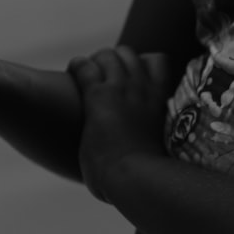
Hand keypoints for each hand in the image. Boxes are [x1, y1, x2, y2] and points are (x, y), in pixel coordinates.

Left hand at [68, 46, 171, 201]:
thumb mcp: (157, 157)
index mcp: (161, 102)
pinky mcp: (98, 97)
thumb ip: (150, 148)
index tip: (127, 76)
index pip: (158, 62)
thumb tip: (144, 164)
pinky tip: (72, 71)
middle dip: (112, 59)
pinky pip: (85, 66)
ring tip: (84, 74)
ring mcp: (122, 90)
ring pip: (107, 55)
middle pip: (130, 53)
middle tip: (99, 76)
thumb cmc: (146, 179)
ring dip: (94, 61)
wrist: (136, 180)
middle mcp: (144, 90)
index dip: (140, 63)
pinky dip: (77, 66)